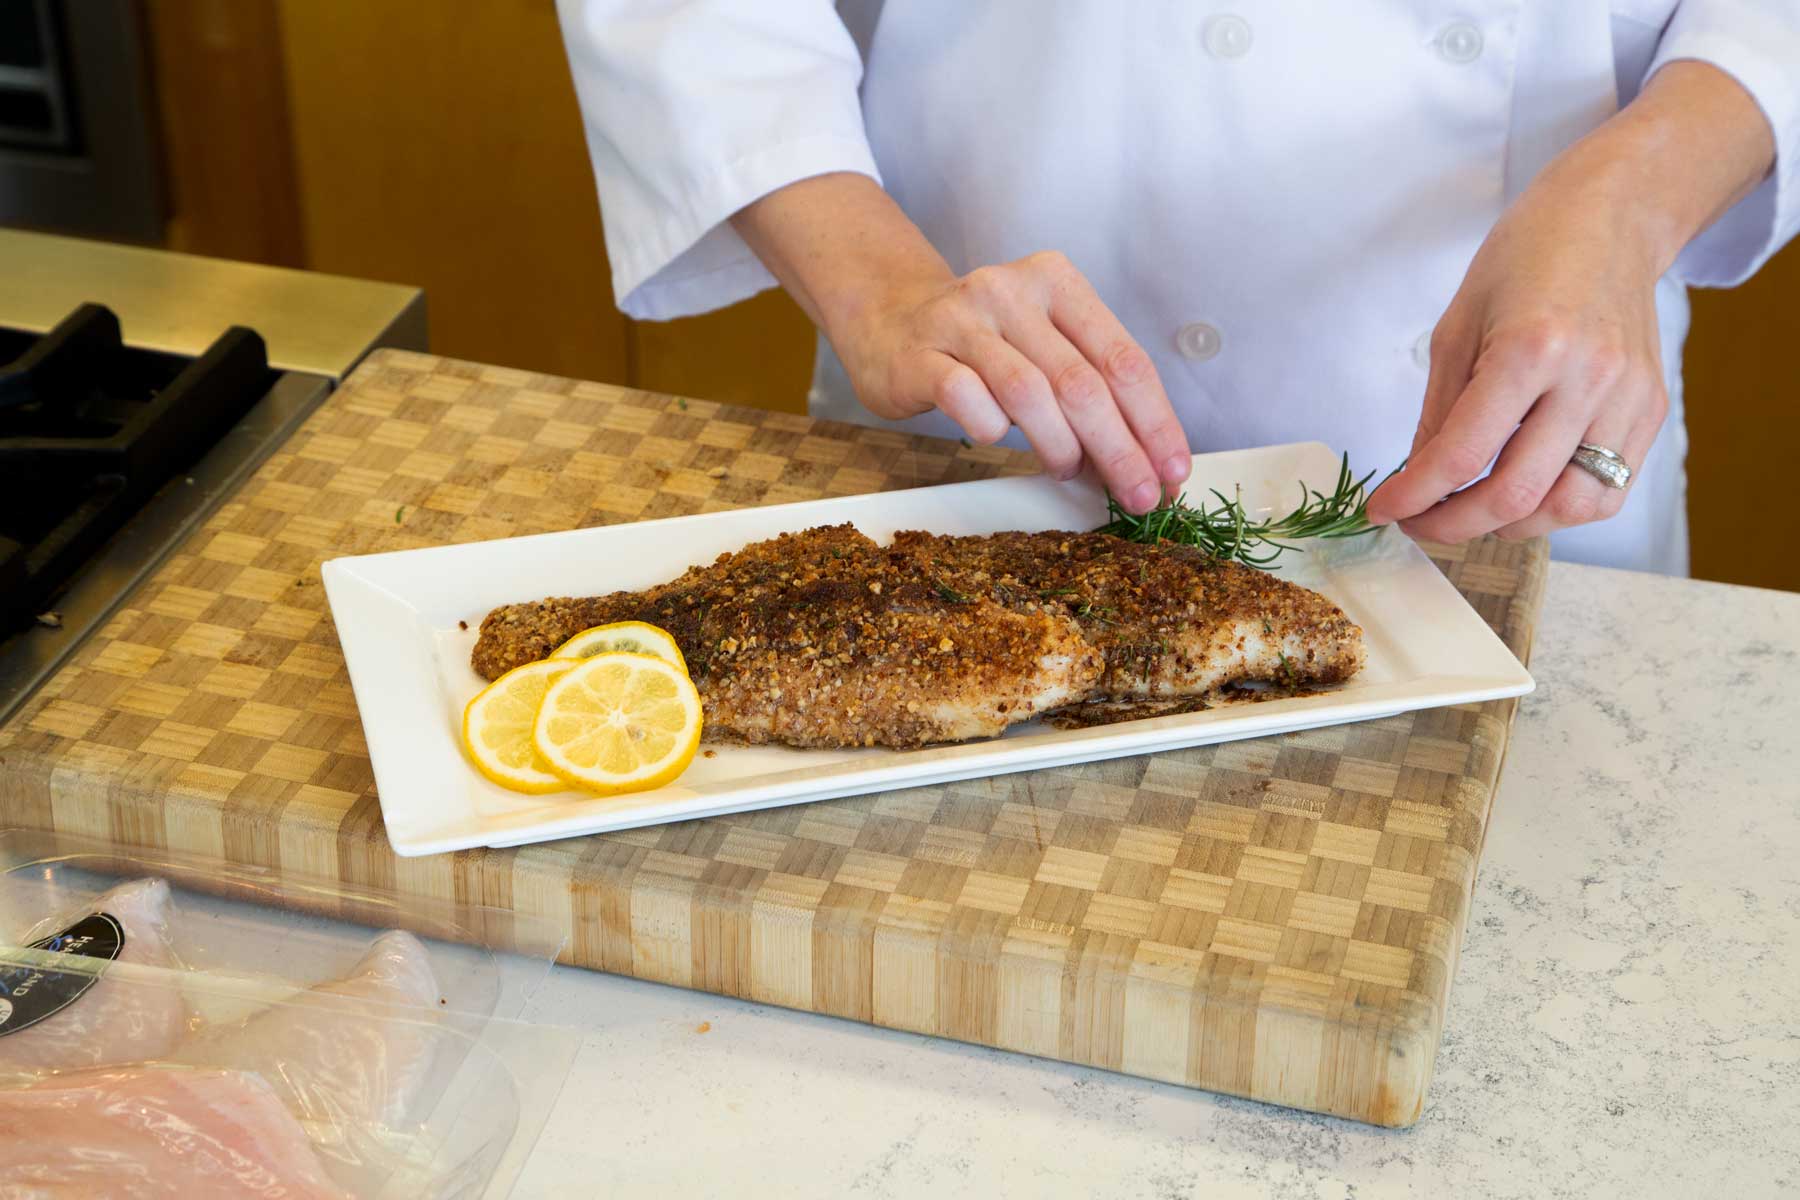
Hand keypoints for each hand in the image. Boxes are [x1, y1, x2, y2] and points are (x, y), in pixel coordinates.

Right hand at [836, 250, 1191, 510]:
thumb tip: (1146, 462)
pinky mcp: (920, 355)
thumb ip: (1091, 388)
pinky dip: (992, 430)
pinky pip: (967, 400)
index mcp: (1057, 282)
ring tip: (1069, 471)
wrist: (889, 320)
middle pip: (1081, 382)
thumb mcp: (1043, 346)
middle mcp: (1011, 290)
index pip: (1123, 358)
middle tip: (1139, 495)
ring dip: (1060, 446)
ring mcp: (962, 320)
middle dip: (1119, 449)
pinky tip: (997, 437)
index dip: (1154, 421)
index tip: (1172, 470)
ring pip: (1029, 393)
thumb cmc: (982, 344)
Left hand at [1366, 61, 1775, 542]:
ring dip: (1510, 527)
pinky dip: (1559, 509)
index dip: (1414, 496)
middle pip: (1517, 496)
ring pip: (1570, 508)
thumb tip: (1418, 480)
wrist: (1613, 216)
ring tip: (1470, 511)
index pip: (1463, 455)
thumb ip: (1439, 412)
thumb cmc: (1527, 258)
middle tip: (1418, 523)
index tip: (1383, 511)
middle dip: (1454, 525)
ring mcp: (1629, 398)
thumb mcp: (1457, 326)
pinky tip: (1524, 493)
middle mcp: (1590, 378)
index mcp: (1532, 348)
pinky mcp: (1652, 410)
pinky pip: (1607, 491)